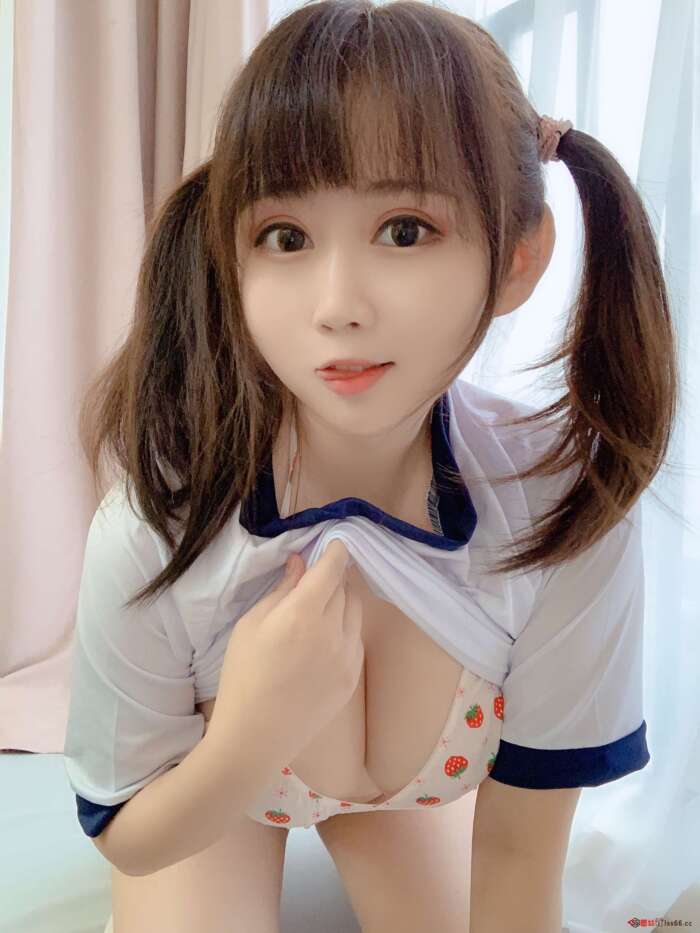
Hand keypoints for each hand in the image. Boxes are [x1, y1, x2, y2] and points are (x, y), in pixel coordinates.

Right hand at [206, 540, 363, 761]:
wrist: (255, 736)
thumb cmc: (243, 675)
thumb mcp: (251, 624)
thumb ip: (281, 590)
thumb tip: (301, 562)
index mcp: (303, 612)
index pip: (333, 568)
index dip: (336, 551)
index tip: (334, 544)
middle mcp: (333, 630)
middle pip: (345, 587)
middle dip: (333, 577)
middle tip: (316, 579)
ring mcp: (348, 655)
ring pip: (356, 611)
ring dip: (343, 601)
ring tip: (320, 608)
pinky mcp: (353, 676)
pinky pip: (356, 638)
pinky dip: (345, 628)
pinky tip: (324, 638)